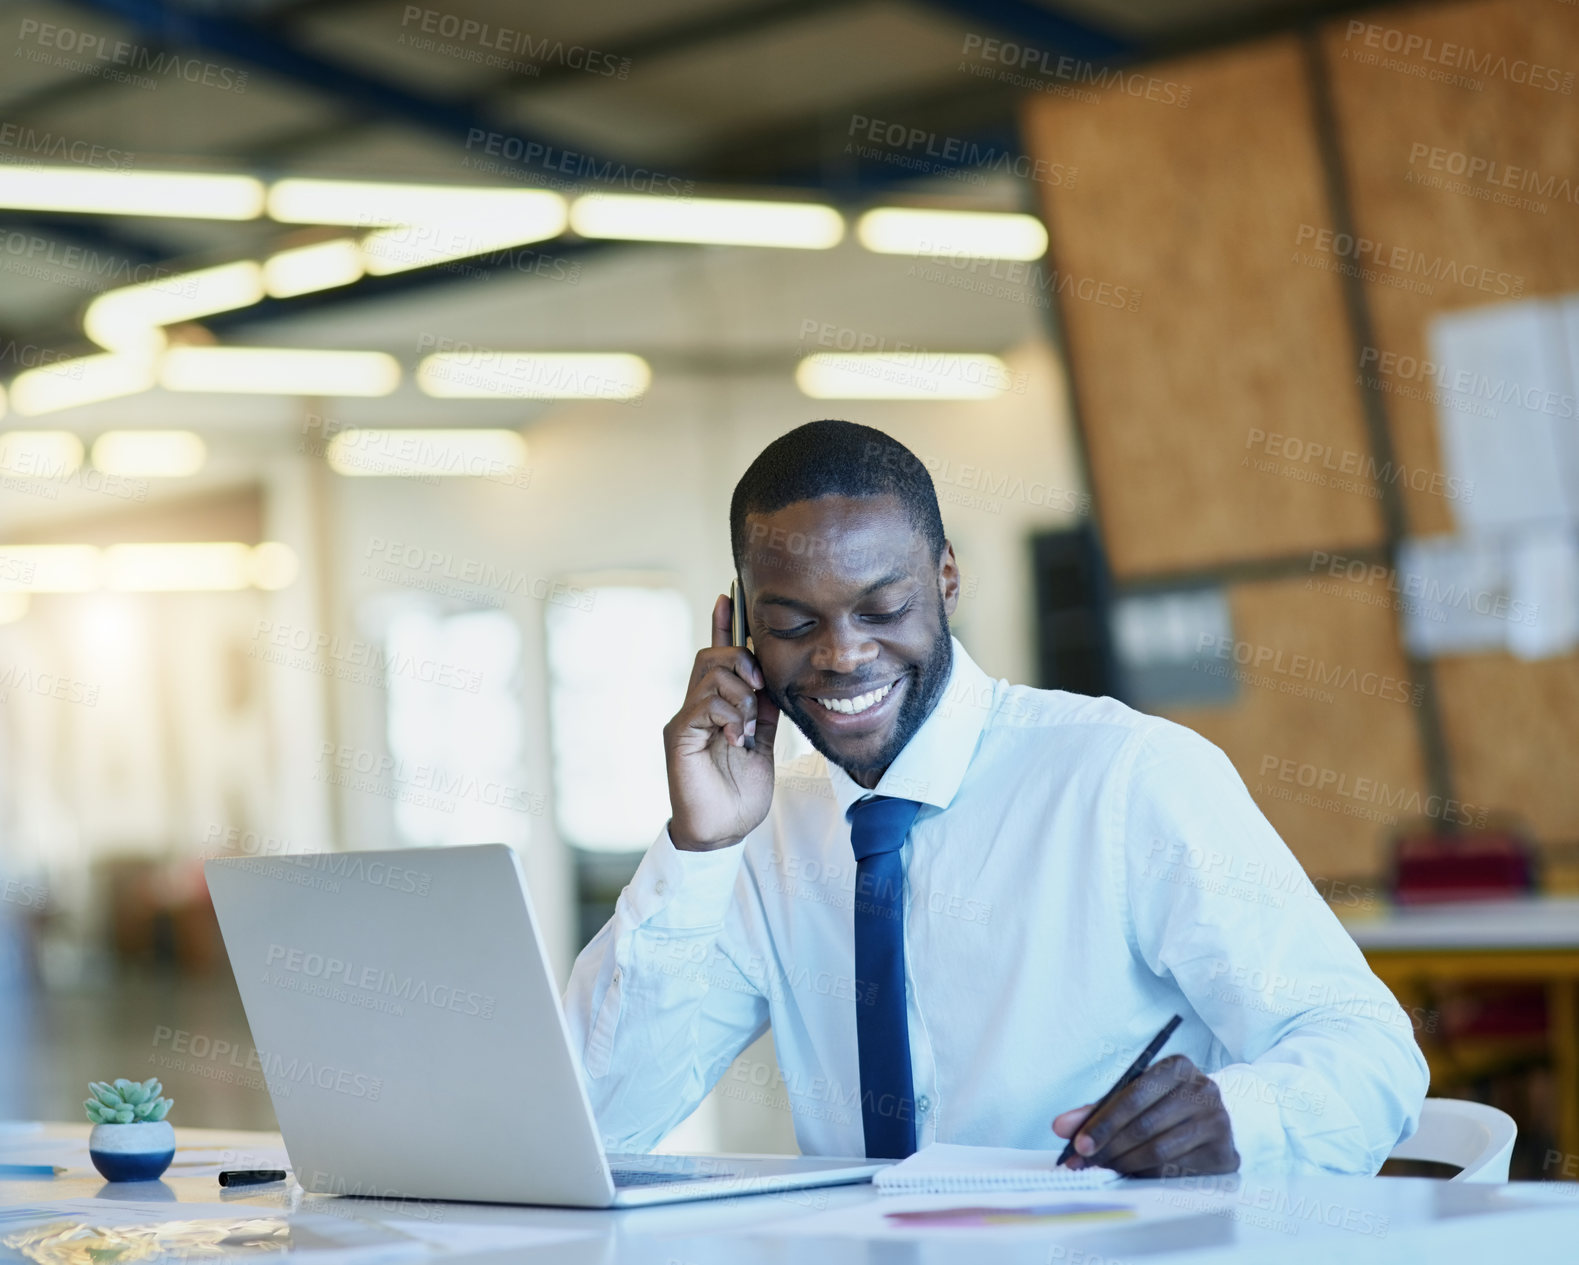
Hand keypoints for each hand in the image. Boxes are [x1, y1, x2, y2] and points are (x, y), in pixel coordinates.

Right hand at [662, 594, 780, 850]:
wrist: (722, 833)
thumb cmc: (739, 793)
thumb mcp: (764, 743)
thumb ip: (765, 710)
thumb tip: (772, 679)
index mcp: (718, 707)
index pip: (718, 656)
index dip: (724, 625)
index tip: (730, 595)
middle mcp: (696, 707)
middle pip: (712, 656)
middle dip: (743, 661)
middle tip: (760, 690)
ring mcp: (685, 720)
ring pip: (711, 674)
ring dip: (741, 696)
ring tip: (747, 729)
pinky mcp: (679, 735)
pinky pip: (706, 703)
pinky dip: (730, 717)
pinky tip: (737, 740)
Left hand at [1052, 1055, 1238, 1177]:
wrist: (1210, 1117)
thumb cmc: (1163, 1103)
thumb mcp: (1134, 1096)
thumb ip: (1098, 1109)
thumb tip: (1061, 1127)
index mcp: (1177, 1066)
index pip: (1133, 1094)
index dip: (1103, 1121)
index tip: (1079, 1143)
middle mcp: (1203, 1089)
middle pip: (1145, 1125)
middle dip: (1109, 1147)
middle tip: (1085, 1162)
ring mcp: (1218, 1121)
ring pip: (1160, 1150)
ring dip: (1126, 1164)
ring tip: (1106, 1168)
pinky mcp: (1225, 1153)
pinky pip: (1177, 1170)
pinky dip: (1148, 1175)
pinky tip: (1133, 1174)